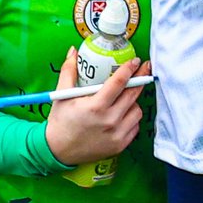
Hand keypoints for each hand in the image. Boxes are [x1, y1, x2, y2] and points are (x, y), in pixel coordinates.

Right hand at [44, 46, 148, 165]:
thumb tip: (73, 51)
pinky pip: (135, 125)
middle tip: (144, 69)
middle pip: (133, 94)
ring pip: (137, 110)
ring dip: (133, 101)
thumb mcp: (62, 95)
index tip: (135, 61)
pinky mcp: (121, 145)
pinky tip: (122, 114)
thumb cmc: (61, 122)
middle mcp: (109, 121)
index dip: (129, 69)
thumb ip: (68, 71)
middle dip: (140, 78)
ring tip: (123, 98)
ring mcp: (117, 134)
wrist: (58, 151)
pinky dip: (131, 118)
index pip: (119, 83)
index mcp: (95, 107)